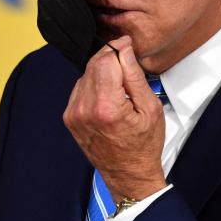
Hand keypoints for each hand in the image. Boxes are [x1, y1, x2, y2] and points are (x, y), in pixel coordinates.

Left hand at [62, 36, 166, 201]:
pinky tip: (108, 95)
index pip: (106, 60)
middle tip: (127, 63)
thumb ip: (135, 76)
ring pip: (86, 74)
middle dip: (111, 58)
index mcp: (106, 107)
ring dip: (102, 71)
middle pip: (94, 64)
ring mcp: (74, 114)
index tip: (128, 46)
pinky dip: (94, 84)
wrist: (128, 173)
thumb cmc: (142, 146)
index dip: (118, 48)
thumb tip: (124, 51)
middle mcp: (84, 109)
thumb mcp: (150, 108)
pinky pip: (80, 87)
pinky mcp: (70, 116)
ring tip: (120, 86)